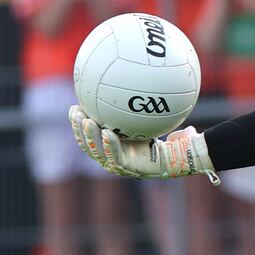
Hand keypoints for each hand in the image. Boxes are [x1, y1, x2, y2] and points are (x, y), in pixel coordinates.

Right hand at [69, 105, 219, 184]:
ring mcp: (119, 164)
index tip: (75, 107)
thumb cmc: (168, 142)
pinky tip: (106, 133)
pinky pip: (116, 156)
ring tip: (86, 121)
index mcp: (114, 148)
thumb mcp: (153, 123)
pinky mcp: (129, 168)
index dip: (79, 125)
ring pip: (97, 151)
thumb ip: (146, 109)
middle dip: (78, 128)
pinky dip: (110, 145)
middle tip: (75, 111)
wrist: (179, 159)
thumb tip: (149, 85)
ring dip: (90, 136)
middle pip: (88, 144)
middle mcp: (112, 157)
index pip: (90, 137)